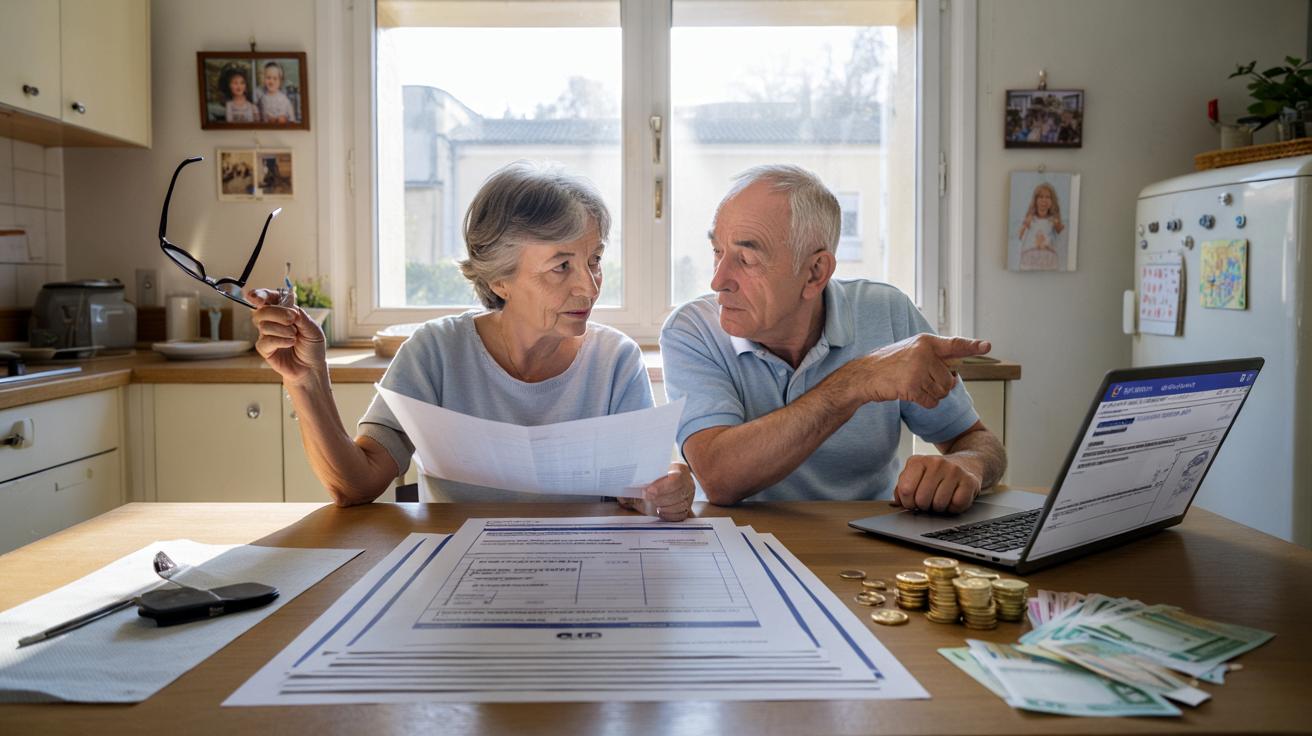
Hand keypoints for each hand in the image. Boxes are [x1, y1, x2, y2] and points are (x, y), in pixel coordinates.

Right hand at [248, 288, 325, 385]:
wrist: (311, 368)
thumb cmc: (312, 347)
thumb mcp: (313, 329)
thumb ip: (301, 316)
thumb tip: (290, 308)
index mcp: (284, 312)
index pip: (269, 298)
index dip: (261, 295)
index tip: (258, 298)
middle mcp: (273, 322)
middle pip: (262, 310)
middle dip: (277, 312)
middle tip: (292, 320)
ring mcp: (267, 335)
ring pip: (263, 325)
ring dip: (282, 329)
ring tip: (294, 336)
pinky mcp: (265, 349)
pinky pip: (265, 340)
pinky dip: (280, 340)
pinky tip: (290, 343)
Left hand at [618, 463, 694, 520]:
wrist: (661, 484)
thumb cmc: (653, 479)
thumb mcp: (646, 476)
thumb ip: (636, 482)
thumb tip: (623, 492)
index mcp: (679, 469)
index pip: (676, 478)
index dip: (662, 487)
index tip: (647, 492)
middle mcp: (687, 482)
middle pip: (678, 493)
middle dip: (661, 498)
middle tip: (648, 499)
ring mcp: (689, 496)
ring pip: (680, 504)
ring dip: (664, 507)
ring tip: (654, 505)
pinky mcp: (687, 507)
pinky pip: (681, 514)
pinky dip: (669, 515)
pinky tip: (660, 511)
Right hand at [834, 334, 990, 409]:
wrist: (864, 375)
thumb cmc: (889, 365)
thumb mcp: (912, 352)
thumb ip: (934, 359)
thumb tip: (955, 377)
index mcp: (926, 342)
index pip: (954, 344)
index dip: (972, 345)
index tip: (987, 345)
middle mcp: (924, 352)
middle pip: (949, 379)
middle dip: (939, 386)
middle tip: (919, 380)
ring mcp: (917, 368)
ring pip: (942, 392)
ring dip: (930, 395)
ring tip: (912, 385)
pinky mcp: (911, 385)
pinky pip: (931, 402)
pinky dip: (924, 403)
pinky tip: (910, 394)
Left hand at [891, 454, 981, 513]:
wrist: (965, 464)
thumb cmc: (936, 475)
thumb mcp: (915, 476)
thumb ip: (902, 488)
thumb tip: (898, 503)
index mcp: (917, 461)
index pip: (905, 490)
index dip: (908, 503)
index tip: (913, 502)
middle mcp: (936, 462)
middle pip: (922, 499)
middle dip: (924, 506)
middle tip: (929, 500)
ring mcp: (954, 470)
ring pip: (939, 504)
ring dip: (939, 507)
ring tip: (941, 498)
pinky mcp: (970, 480)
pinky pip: (957, 505)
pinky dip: (954, 507)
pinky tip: (953, 498)